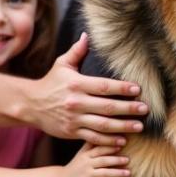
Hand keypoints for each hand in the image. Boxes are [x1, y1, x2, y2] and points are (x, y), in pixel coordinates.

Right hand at [34, 33, 148, 144]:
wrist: (30, 104)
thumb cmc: (50, 82)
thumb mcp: (62, 64)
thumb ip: (77, 51)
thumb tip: (86, 35)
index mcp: (77, 84)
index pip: (104, 86)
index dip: (122, 88)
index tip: (137, 89)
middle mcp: (76, 102)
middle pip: (107, 106)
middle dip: (128, 109)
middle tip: (145, 109)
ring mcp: (74, 119)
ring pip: (103, 125)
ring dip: (122, 127)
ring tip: (139, 126)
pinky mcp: (72, 132)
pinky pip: (93, 138)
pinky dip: (108, 141)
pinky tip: (122, 141)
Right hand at [62, 143, 130, 176]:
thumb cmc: (76, 165)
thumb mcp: (81, 153)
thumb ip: (92, 144)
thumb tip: (106, 130)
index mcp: (86, 155)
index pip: (99, 149)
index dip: (110, 146)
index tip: (122, 143)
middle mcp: (86, 164)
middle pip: (103, 161)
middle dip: (116, 160)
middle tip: (128, 159)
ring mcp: (87, 176)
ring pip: (104, 173)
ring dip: (117, 173)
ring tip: (128, 172)